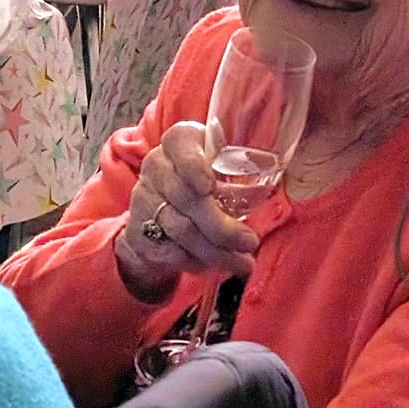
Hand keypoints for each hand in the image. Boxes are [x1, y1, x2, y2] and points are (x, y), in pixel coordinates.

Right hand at [115, 122, 258, 301]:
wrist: (155, 215)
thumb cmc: (200, 185)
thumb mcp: (218, 169)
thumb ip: (239, 173)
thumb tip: (269, 190)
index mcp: (179, 142)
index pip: (180, 143)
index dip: (194, 165)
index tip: (210, 186)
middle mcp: (157, 166)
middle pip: (187, 197)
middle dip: (221, 226)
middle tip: (250, 242)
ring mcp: (144, 199)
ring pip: (181, 230)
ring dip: (216, 251)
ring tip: (243, 264)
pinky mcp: (139, 232)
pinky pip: (172, 251)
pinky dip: (198, 262)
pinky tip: (218, 265)